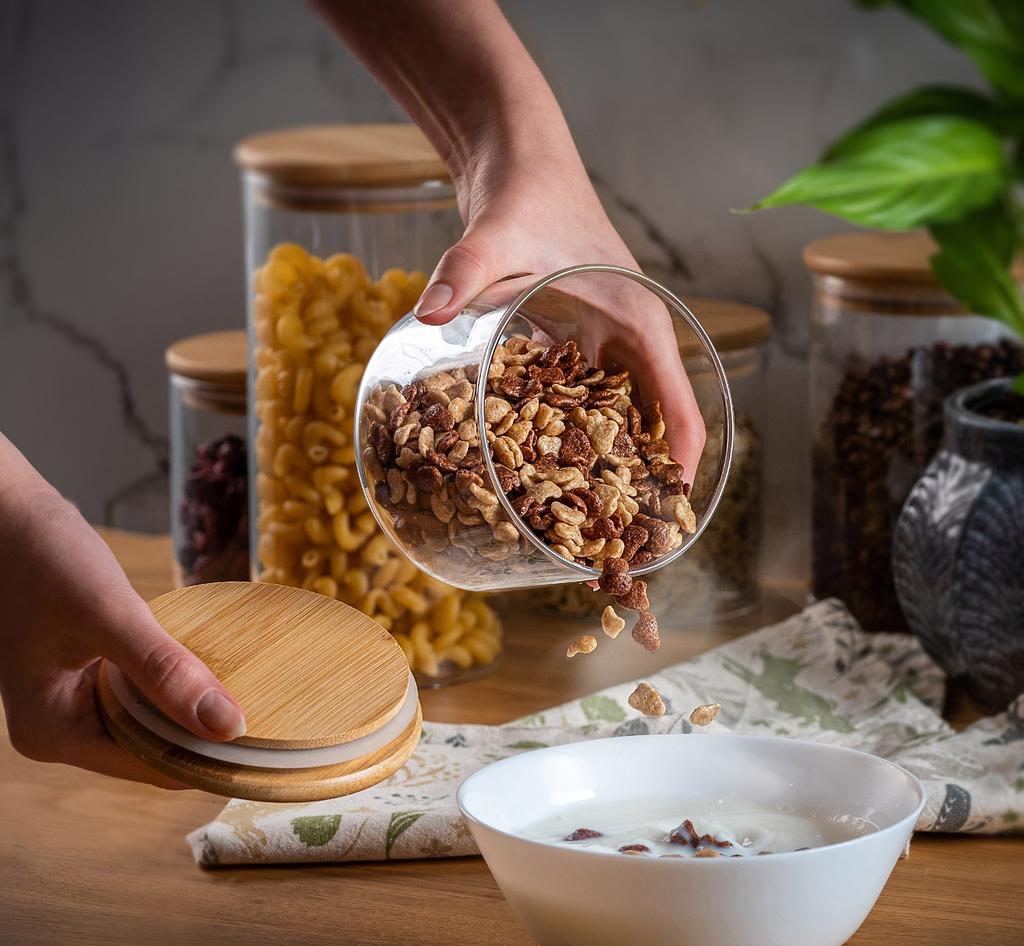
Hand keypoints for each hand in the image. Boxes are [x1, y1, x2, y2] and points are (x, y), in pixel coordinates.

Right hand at [0, 436, 245, 785]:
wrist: (6, 512)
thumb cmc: (42, 558)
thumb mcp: (109, 615)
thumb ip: (164, 671)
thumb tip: (228, 726)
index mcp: (52, 732)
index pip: (150, 767)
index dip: (207, 760)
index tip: (267, 752)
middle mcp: (61, 727)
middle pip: (153, 750)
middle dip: (207, 736)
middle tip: (278, 723)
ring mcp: (76, 700)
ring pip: (153, 721)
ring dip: (196, 708)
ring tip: (259, 698)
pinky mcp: (92, 672)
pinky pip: (147, 692)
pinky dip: (179, 682)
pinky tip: (219, 669)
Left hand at [313, 0, 706, 480]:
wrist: (520, 162)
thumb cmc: (525, 194)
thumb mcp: (496, 235)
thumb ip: (464, 271)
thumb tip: (429, 312)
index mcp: (638, 321)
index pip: (675, 401)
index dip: (678, 458)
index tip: (672, 508)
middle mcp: (630, 337)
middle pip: (653, 421)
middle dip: (644, 478)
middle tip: (627, 538)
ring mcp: (604, 342)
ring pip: (622, 417)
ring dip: (614, 464)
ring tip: (594, 522)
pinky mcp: (576, 343)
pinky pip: (587, 401)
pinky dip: (580, 437)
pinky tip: (552, 473)